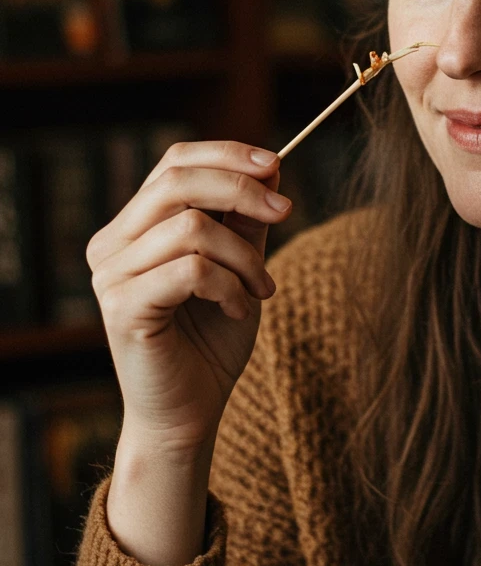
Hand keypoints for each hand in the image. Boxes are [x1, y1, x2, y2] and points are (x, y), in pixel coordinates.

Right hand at [86, 140, 291, 455]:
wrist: (191, 411)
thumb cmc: (213, 337)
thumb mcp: (240, 264)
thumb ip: (246, 219)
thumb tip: (272, 166)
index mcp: (134, 225)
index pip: (174, 162)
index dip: (227, 154)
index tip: (276, 165)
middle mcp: (112, 244)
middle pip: (177, 181)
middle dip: (242, 190)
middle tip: (285, 214)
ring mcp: (110, 276)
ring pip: (191, 227)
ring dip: (245, 255)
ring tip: (261, 288)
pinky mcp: (122, 308)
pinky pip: (192, 270)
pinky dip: (231, 286)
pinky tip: (240, 309)